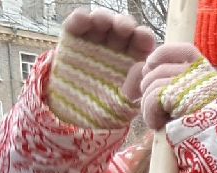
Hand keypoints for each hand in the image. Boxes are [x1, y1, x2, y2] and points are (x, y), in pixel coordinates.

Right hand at [47, 9, 154, 128]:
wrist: (72, 111)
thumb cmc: (104, 108)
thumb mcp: (121, 105)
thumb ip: (133, 89)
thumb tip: (142, 69)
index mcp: (133, 58)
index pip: (143, 42)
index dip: (144, 36)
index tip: (142, 36)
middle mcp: (116, 45)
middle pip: (124, 26)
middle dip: (124, 23)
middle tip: (123, 28)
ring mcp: (95, 39)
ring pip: (102, 20)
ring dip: (104, 17)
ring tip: (102, 22)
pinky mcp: (73, 36)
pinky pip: (78, 22)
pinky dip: (80, 18)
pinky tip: (83, 19)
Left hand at [125, 42, 213, 129]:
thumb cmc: (207, 131)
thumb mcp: (197, 102)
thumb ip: (179, 84)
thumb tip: (146, 70)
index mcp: (209, 75)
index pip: (186, 51)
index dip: (163, 53)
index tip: (150, 63)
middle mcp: (203, 75)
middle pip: (160, 69)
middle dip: (147, 87)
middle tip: (151, 106)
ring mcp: (191, 84)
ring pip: (153, 84)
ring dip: (147, 104)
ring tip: (155, 120)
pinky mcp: (180, 96)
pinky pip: (152, 98)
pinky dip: (149, 112)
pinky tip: (155, 124)